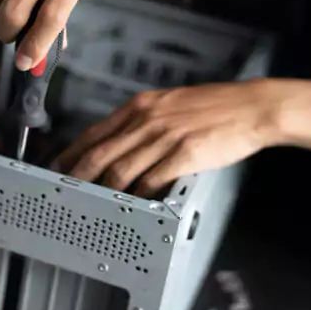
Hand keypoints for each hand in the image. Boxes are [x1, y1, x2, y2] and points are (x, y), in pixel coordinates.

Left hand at [53, 81, 281, 197]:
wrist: (251, 107)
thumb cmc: (215, 107)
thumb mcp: (170, 104)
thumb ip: (143, 120)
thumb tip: (119, 141)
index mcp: (141, 106)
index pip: (94, 132)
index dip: (72, 153)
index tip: (59, 167)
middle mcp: (147, 119)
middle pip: (99, 153)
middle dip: (78, 177)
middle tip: (67, 193)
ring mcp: (164, 136)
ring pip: (120, 170)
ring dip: (105, 191)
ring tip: (96, 205)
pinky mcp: (184, 153)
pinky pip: (151, 180)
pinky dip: (138, 195)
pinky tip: (133, 205)